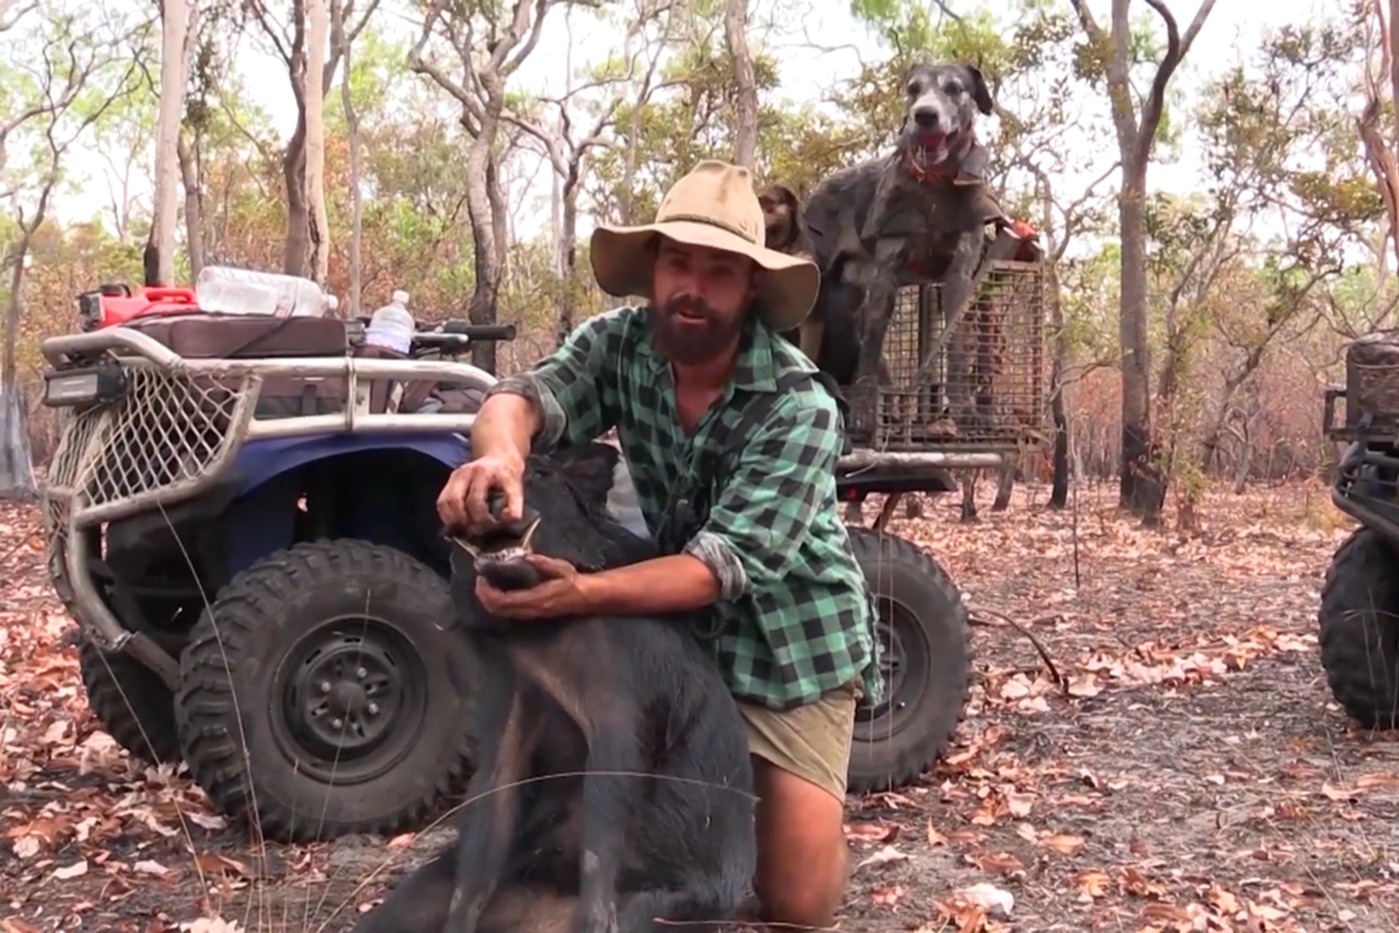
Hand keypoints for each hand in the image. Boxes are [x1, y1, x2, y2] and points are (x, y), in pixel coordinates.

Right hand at [438, 452, 525, 530]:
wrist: (500, 458)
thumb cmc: (507, 477)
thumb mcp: (517, 489)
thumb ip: (514, 506)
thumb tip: (506, 520)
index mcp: (483, 472)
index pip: (475, 500)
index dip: (482, 518)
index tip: (492, 527)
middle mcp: (465, 472)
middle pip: (455, 501)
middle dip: (465, 521)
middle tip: (476, 532)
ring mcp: (454, 476)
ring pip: (444, 502)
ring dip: (453, 521)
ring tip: (466, 531)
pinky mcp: (449, 482)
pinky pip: (441, 503)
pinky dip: (447, 517)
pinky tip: (458, 525)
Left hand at [474, 555, 588, 619]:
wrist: (584, 597)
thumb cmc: (573, 581)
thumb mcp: (561, 568)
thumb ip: (542, 563)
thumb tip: (525, 556)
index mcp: (535, 599)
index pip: (503, 601)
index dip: (488, 593)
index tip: (481, 579)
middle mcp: (529, 610)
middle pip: (498, 610)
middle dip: (484, 597)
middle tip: (479, 581)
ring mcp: (529, 614)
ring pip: (502, 613)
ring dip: (490, 601)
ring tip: (486, 585)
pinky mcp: (530, 614)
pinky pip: (508, 612)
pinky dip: (498, 603)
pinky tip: (498, 591)